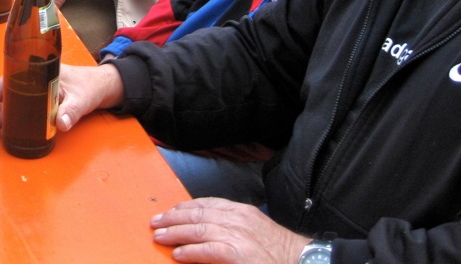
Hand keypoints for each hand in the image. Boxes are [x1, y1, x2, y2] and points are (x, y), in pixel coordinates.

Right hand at [0, 63, 123, 132]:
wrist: (100, 86)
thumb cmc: (90, 88)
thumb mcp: (83, 99)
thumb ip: (72, 111)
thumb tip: (61, 124)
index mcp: (43, 71)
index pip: (16, 74)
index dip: (3, 85)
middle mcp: (35, 78)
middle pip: (10, 88)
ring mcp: (35, 88)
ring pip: (12, 96)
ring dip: (0, 110)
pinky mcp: (38, 98)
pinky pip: (19, 102)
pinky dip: (8, 112)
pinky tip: (1, 123)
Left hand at [150, 199, 309, 263]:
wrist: (303, 262)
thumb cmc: (281, 254)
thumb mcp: (257, 231)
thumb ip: (235, 227)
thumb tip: (210, 231)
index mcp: (243, 212)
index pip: (208, 203)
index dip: (186, 206)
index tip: (172, 210)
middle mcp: (238, 219)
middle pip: (198, 213)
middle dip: (174, 217)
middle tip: (157, 221)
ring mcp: (238, 236)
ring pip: (198, 229)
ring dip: (175, 232)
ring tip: (160, 236)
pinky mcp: (237, 254)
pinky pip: (207, 250)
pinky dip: (190, 251)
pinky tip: (178, 254)